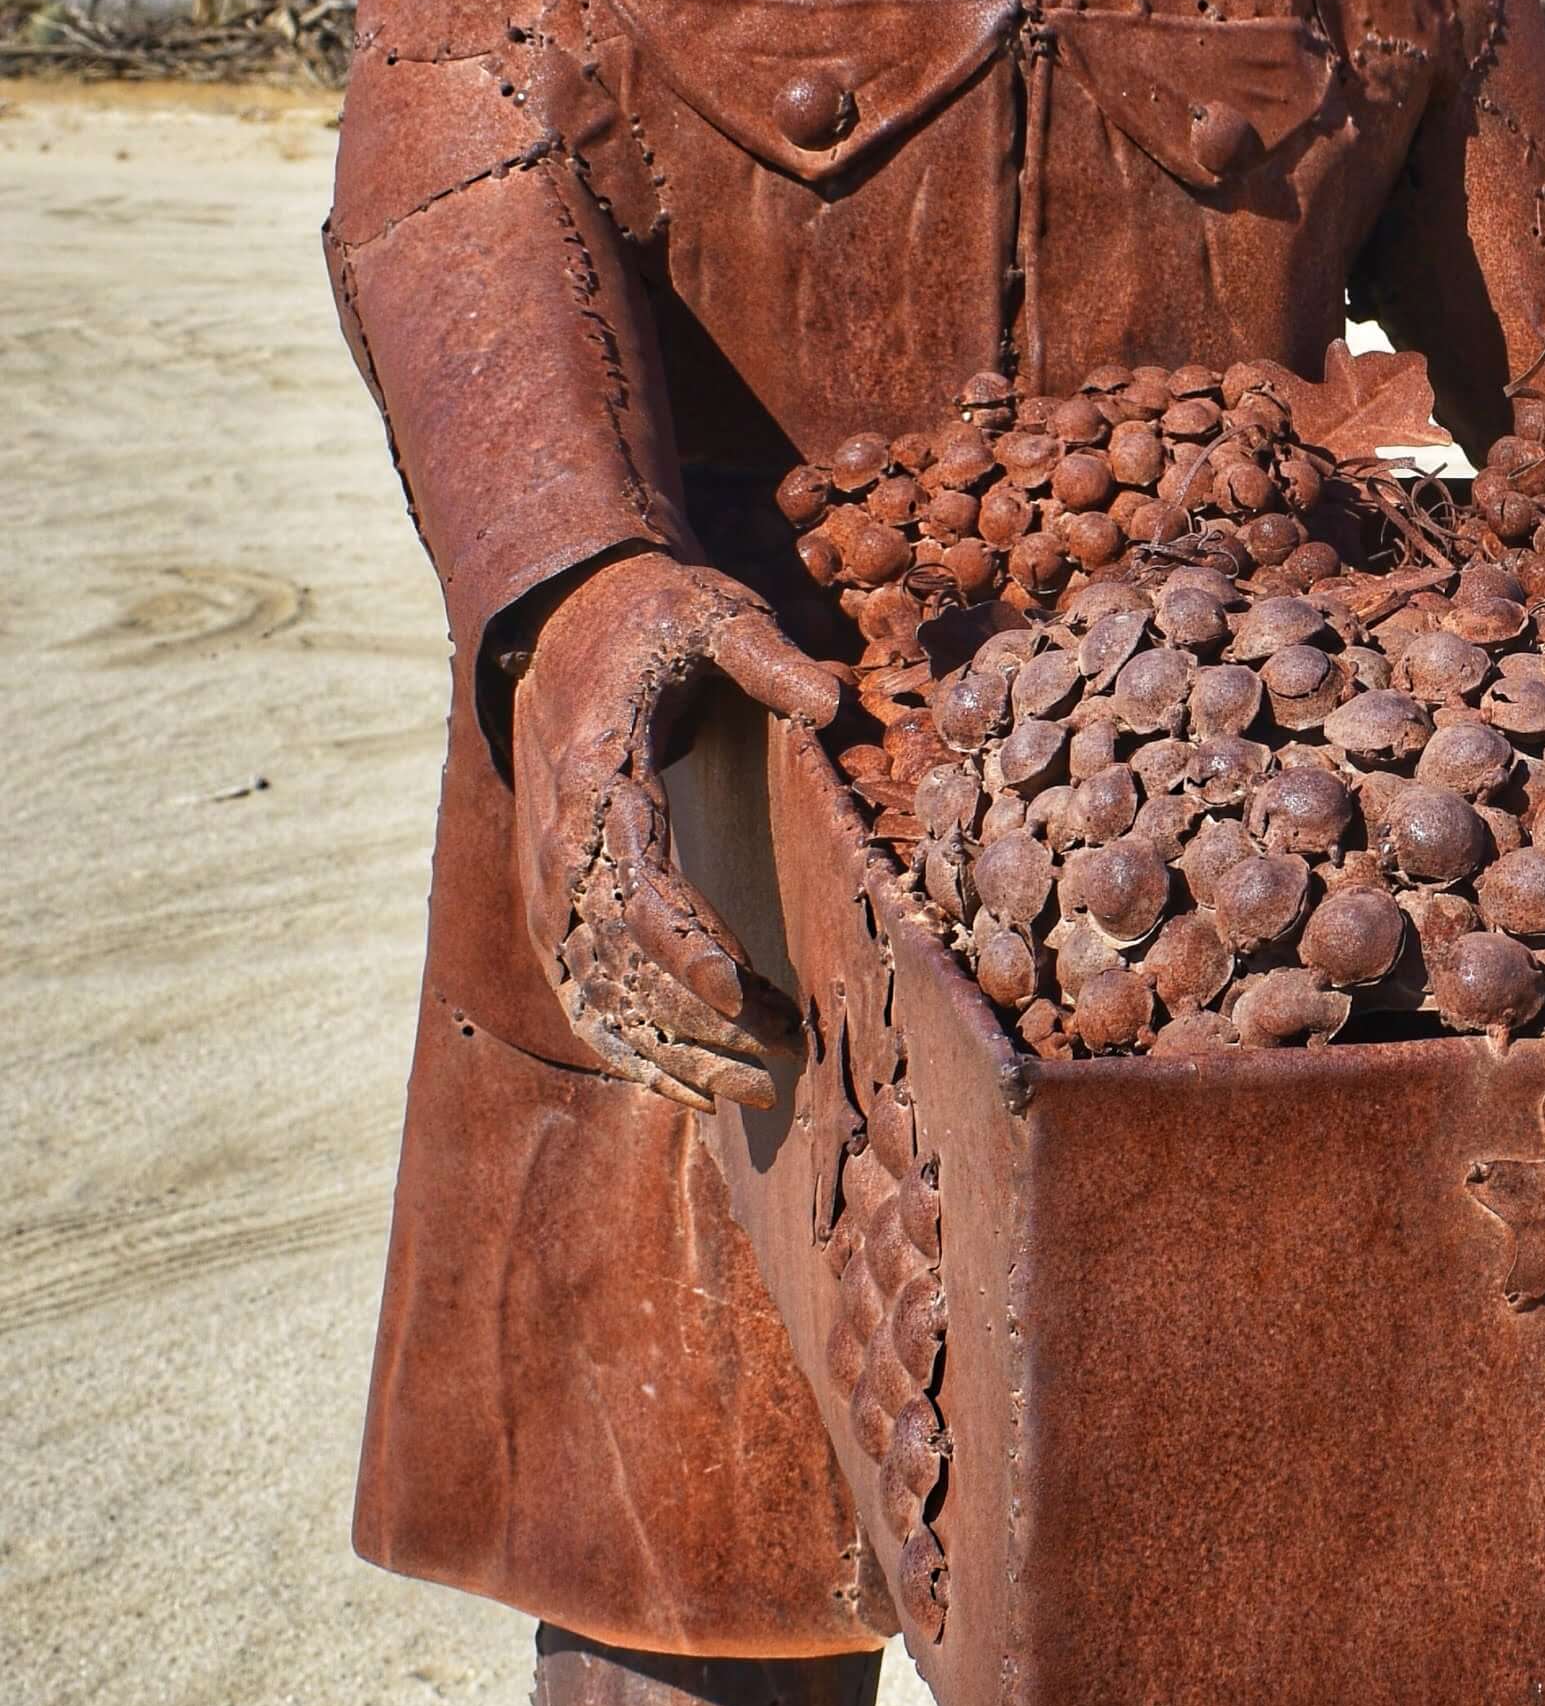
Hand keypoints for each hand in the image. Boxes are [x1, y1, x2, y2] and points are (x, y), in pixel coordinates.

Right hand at [512, 551, 841, 1110]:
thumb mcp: (711, 613)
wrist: (558, 622)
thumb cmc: (651, 622)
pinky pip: (578, 986)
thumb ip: (767, 658)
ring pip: (594, 989)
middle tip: (786, 1060)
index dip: (685, 947)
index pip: (637, 881)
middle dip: (697, 1021)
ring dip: (668, 1049)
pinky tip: (685, 1088)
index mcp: (600, 774)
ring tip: (754, 1092)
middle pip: (619, 957)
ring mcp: (548, 875)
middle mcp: (561, 840)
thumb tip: (834, 700)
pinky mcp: (554, 894)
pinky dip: (625, 1043)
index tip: (744, 995)